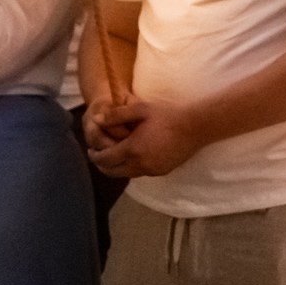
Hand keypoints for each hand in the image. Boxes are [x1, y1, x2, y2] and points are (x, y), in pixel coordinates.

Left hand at [88, 98, 207, 177]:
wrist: (195, 127)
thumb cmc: (167, 116)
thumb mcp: (140, 110)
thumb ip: (116, 115)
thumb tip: (96, 120)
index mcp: (132, 149)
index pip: (104, 159)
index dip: (94, 155)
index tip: (91, 149)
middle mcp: (140, 164)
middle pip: (111, 171)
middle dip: (102, 164)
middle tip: (98, 154)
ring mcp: (151, 170)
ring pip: (125, 174)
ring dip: (116, 167)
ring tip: (114, 156)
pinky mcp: (161, 172)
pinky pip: (139, 173)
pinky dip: (130, 168)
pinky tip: (133, 156)